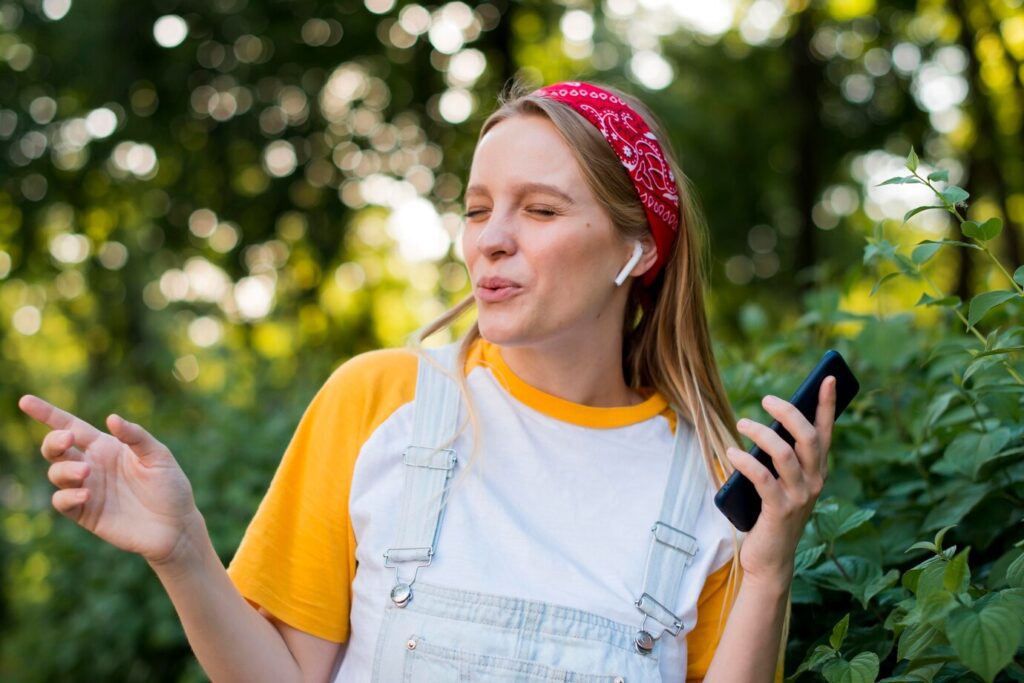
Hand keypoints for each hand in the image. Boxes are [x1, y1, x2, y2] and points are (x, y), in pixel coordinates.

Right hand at [19, 394, 200, 565]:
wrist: (176, 525)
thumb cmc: (170, 486)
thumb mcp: (158, 456)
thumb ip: (136, 437)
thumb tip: (111, 418)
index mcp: (107, 446)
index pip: (71, 426)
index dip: (47, 414)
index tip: (25, 401)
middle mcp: (92, 465)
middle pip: (56, 448)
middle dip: (53, 441)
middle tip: (66, 440)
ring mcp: (87, 489)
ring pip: (56, 473)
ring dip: (65, 469)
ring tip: (86, 472)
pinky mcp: (85, 513)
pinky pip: (62, 501)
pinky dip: (68, 495)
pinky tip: (87, 494)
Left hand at [725, 376, 836, 586]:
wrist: (771, 560)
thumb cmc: (772, 514)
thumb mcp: (782, 482)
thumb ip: (780, 458)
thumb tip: (767, 424)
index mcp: (817, 471)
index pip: (825, 432)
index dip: (827, 404)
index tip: (826, 378)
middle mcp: (814, 481)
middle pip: (807, 436)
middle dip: (788, 412)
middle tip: (766, 399)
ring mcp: (799, 496)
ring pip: (785, 453)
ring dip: (761, 434)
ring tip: (742, 423)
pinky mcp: (779, 510)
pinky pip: (763, 478)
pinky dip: (746, 462)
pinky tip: (732, 453)